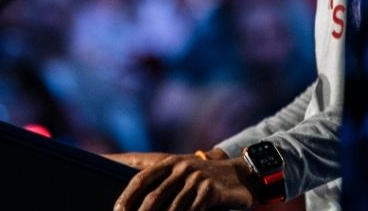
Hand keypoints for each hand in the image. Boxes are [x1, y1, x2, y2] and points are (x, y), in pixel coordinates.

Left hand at [113, 153, 257, 210]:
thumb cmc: (205, 178)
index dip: (127, 197)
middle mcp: (181, 168)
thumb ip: (164, 183)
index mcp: (170, 162)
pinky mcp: (209, 191)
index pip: (142, 179)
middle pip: (153, 197)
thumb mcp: (184, 173)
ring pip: (172, 209)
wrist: (240, 175)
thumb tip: (141, 204)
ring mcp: (196, 179)